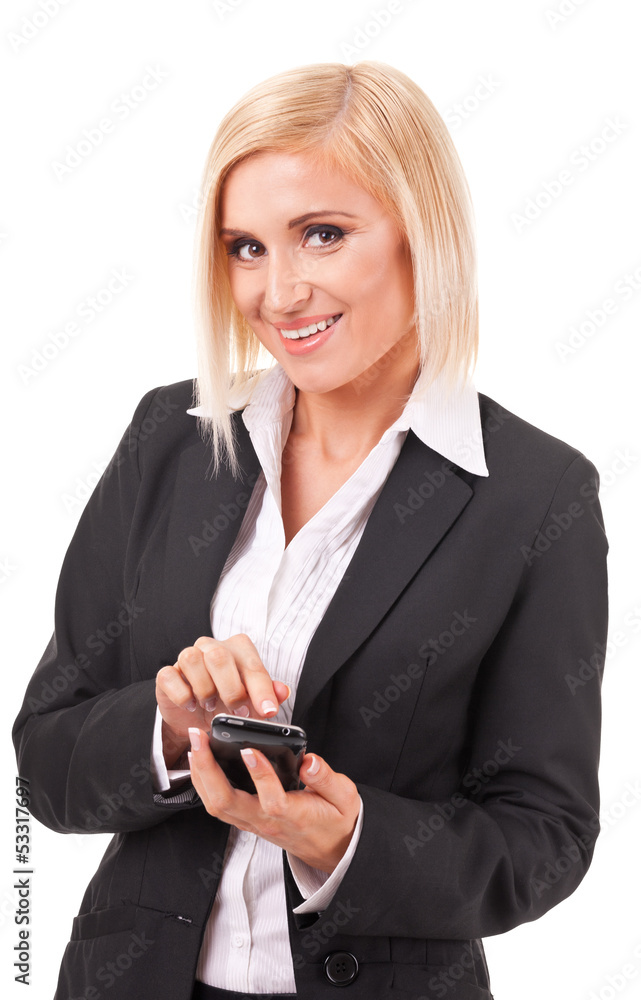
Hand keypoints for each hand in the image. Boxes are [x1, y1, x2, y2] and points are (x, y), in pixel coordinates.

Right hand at [155, 635, 289, 766]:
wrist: (196, 719)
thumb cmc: (227, 703)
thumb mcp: (251, 702)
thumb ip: (268, 695)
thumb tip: (282, 691)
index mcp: (238, 648)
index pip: (252, 665)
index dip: (262, 690)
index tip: (268, 711)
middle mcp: (212, 647)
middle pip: (220, 657)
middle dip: (231, 689)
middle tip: (237, 711)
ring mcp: (187, 657)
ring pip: (192, 660)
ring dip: (204, 690)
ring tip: (211, 706)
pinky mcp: (167, 674)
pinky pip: (169, 676)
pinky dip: (182, 695)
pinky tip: (191, 706)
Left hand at [186, 727, 360, 872]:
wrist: (332, 850)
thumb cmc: (337, 821)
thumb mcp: (345, 798)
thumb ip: (327, 778)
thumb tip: (309, 761)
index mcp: (293, 816)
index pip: (271, 799)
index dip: (258, 774)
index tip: (249, 749)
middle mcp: (266, 821)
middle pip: (226, 802)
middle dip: (208, 769)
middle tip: (200, 738)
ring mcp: (253, 823)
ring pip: (216, 805)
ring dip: (201, 775)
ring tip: (195, 745)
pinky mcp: (247, 820)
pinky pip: (218, 805)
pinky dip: (204, 784)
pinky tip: (201, 763)